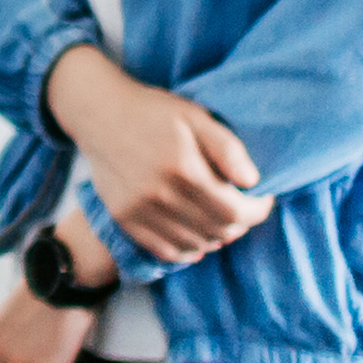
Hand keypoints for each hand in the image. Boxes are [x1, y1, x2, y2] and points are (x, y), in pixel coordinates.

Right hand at [45, 46, 267, 268]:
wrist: (99, 113)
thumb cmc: (154, 112)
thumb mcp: (196, 117)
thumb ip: (227, 149)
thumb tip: (253, 182)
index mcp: (183, 168)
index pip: (235, 211)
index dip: (257, 211)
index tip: (262, 200)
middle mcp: (159, 195)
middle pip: (217, 231)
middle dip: (240, 224)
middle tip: (243, 207)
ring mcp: (138, 210)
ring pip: (194, 245)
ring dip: (216, 236)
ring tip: (220, 218)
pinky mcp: (124, 218)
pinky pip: (165, 251)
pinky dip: (188, 249)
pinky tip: (196, 235)